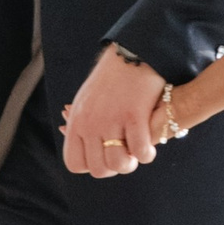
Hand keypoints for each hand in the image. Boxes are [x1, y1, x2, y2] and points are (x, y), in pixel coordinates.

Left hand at [62, 45, 169, 178]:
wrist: (130, 55)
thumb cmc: (109, 81)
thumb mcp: (85, 102)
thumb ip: (80, 126)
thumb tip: (75, 143)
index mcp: (76, 122)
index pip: (74, 163)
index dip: (92, 166)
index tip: (105, 157)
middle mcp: (89, 124)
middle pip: (98, 169)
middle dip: (115, 167)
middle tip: (125, 153)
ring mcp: (111, 120)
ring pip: (118, 164)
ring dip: (131, 163)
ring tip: (137, 151)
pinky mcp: (134, 115)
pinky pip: (140, 151)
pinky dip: (147, 154)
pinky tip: (149, 146)